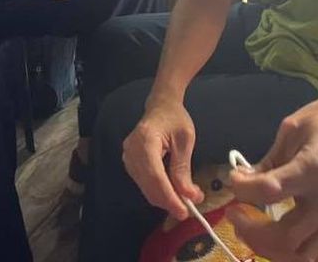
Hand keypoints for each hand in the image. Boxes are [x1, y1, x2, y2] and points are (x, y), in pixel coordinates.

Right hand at [122, 94, 203, 220]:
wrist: (161, 106)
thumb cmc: (175, 119)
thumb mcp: (185, 141)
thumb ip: (183, 168)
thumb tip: (189, 196)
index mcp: (146, 141)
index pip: (155, 176)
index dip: (169, 197)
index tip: (184, 212)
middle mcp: (131, 150)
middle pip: (148, 185)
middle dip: (168, 201)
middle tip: (189, 210)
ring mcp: (128, 157)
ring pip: (145, 188)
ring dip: (164, 198)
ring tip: (184, 200)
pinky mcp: (130, 162)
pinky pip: (143, 183)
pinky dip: (158, 191)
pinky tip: (172, 192)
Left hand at [227, 93, 317, 261]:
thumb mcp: (290, 130)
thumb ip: (266, 162)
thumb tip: (240, 181)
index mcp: (314, 168)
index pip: (269, 191)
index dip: (242, 190)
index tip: (233, 180)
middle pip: (286, 236)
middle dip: (251, 231)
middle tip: (234, 213)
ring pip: (302, 254)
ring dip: (270, 248)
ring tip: (251, 227)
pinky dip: (292, 253)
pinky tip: (274, 237)